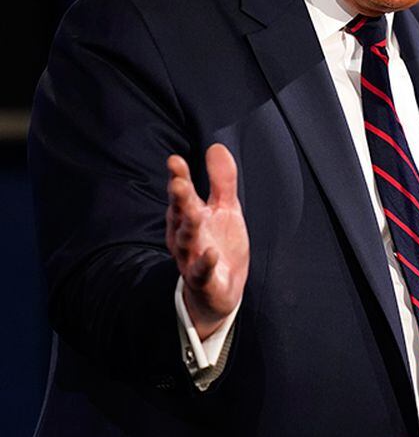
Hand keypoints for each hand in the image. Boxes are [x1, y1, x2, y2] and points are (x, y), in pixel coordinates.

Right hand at [166, 144, 248, 338]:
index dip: (179, 178)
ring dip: (189, 229)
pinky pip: (201, 272)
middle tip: (178, 183)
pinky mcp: (204, 280)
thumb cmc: (218, 243)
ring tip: (195, 214)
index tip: (175, 160)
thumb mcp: (225, 209)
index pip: (182, 194)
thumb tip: (216, 146)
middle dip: (179, 200)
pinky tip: (211, 253)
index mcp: (188, 216)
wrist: (220, 290)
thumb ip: (222, 180)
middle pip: (180, 215)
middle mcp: (185, 236)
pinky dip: (205, 263)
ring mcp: (192, 258)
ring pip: (186, 242)